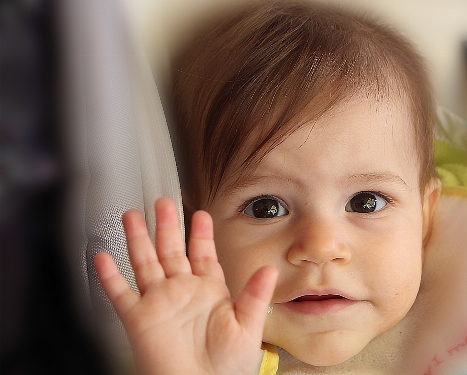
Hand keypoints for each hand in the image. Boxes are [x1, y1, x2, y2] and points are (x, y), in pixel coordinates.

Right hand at [94, 197, 277, 374]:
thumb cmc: (227, 367)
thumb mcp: (248, 326)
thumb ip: (255, 294)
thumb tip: (269, 269)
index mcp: (209, 292)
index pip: (202, 254)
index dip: (200, 234)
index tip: (200, 214)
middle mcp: (182, 293)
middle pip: (171, 251)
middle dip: (167, 225)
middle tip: (163, 201)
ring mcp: (159, 303)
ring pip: (145, 262)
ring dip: (138, 239)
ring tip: (133, 215)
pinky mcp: (139, 319)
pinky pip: (120, 294)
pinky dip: (109, 276)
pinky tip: (102, 257)